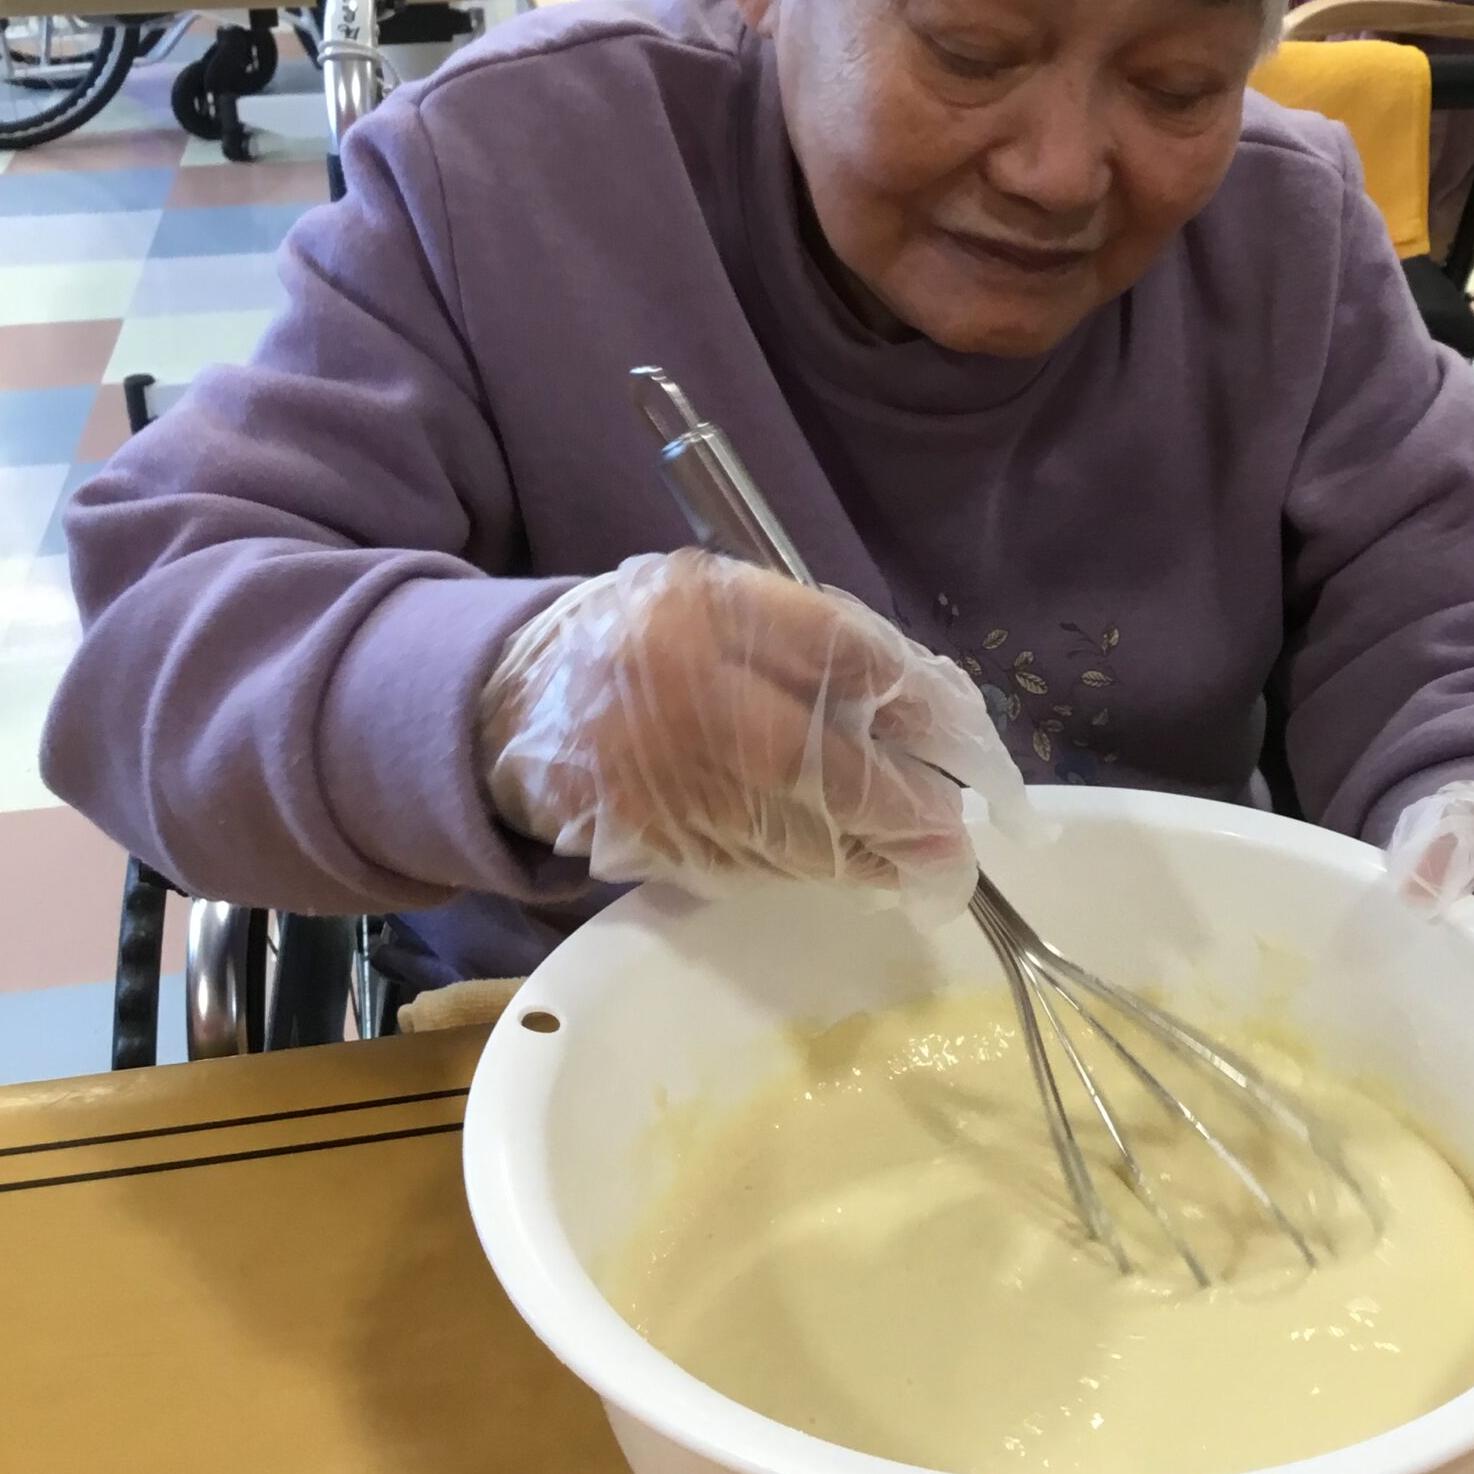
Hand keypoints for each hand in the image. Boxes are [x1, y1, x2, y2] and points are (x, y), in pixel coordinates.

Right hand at [478, 551, 1028, 911]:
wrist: (517, 705)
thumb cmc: (651, 644)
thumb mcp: (724, 604)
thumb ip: (812, 643)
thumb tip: (922, 709)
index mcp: (701, 610)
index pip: (829, 650)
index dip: (909, 699)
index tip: (956, 735)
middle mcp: (671, 690)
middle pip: (804, 756)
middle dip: (891, 800)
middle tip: (952, 830)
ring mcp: (650, 773)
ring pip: (781, 827)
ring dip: (866, 854)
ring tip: (926, 863)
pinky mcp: (641, 838)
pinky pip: (747, 862)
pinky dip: (812, 869)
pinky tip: (858, 867)